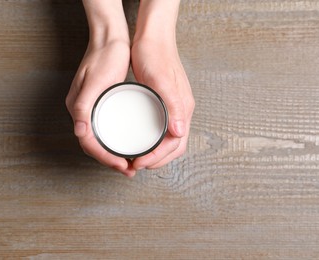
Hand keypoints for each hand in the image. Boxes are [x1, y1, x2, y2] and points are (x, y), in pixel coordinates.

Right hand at [66, 0, 135, 176]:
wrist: (110, 38)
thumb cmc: (104, 56)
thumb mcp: (95, 81)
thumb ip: (83, 107)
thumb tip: (79, 132)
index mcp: (78, 108)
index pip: (89, 142)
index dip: (105, 157)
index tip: (123, 165)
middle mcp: (82, 111)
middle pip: (94, 144)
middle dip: (110, 160)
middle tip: (130, 170)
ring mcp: (90, 108)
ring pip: (100, 138)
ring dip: (113, 154)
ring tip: (129, 163)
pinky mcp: (100, 103)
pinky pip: (105, 129)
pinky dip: (114, 141)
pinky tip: (126, 143)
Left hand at [131, 0, 194, 169]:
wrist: (153, 37)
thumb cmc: (155, 55)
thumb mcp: (162, 80)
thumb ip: (173, 106)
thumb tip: (179, 133)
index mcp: (183, 109)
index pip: (175, 145)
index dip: (157, 158)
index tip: (139, 163)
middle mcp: (180, 111)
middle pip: (173, 146)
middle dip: (156, 160)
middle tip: (135, 165)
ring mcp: (173, 107)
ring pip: (167, 139)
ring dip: (154, 153)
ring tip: (136, 157)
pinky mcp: (164, 102)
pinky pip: (161, 128)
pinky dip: (152, 140)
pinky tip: (138, 139)